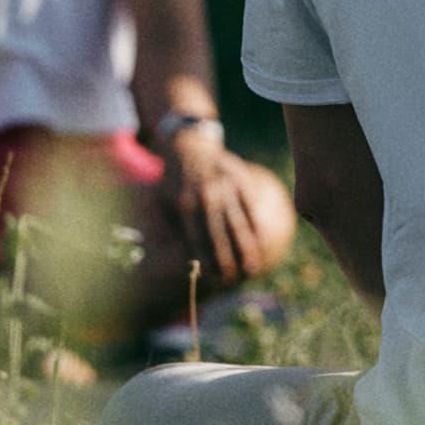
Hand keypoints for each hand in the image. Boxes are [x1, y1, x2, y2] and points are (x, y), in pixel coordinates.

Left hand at [157, 128, 267, 284]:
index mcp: (185, 204)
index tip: (214, 279)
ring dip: (246, 247)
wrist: (188, 145)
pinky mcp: (240, 176)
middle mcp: (207, 194)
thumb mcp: (162, 202)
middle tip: (235, 279)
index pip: (197, 239)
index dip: (207, 260)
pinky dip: (256, 224)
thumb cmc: (173, 182)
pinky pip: (251, 205)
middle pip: (219, 234)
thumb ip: (171, 229)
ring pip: (238, 221)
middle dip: (228, 259)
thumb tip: (182, 258)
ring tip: (252, 267)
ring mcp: (225, 185)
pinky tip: (262, 241)